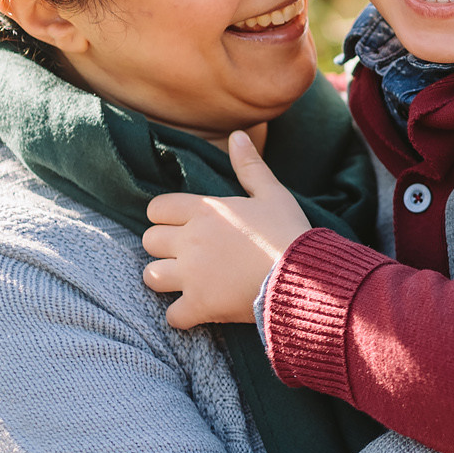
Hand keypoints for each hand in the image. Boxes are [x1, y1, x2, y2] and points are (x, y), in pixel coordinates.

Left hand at [142, 131, 313, 328]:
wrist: (304, 277)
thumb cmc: (290, 232)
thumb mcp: (273, 194)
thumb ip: (250, 166)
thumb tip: (236, 135)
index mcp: (204, 211)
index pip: (156, 209)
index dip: (166, 217)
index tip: (182, 226)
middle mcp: (190, 240)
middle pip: (149, 241)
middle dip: (163, 248)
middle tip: (186, 254)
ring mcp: (192, 275)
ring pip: (151, 276)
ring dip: (166, 280)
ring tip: (186, 282)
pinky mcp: (200, 306)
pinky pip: (172, 316)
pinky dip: (182, 316)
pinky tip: (197, 311)